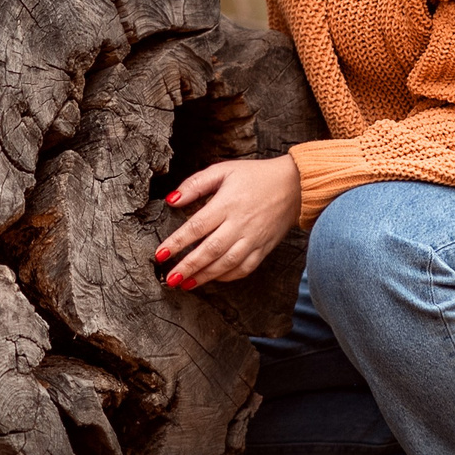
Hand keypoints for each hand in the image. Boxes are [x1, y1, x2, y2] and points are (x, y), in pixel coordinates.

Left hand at [155, 154, 300, 288]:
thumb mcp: (223, 170)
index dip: (177, 242)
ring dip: (204, 276)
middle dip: (188, 266)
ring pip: (226, 263)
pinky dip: (227, 277)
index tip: (160, 254)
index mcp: (227, 204)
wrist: (294, 186)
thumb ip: (195, 184)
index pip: (197, 226)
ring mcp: (253, 239)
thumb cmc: (255, 176)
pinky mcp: (263, 248)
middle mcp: (240, 224)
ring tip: (185, 284)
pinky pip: (245, 268)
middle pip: (210, 250)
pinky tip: (212, 279)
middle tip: (170, 278)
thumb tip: (171, 199)